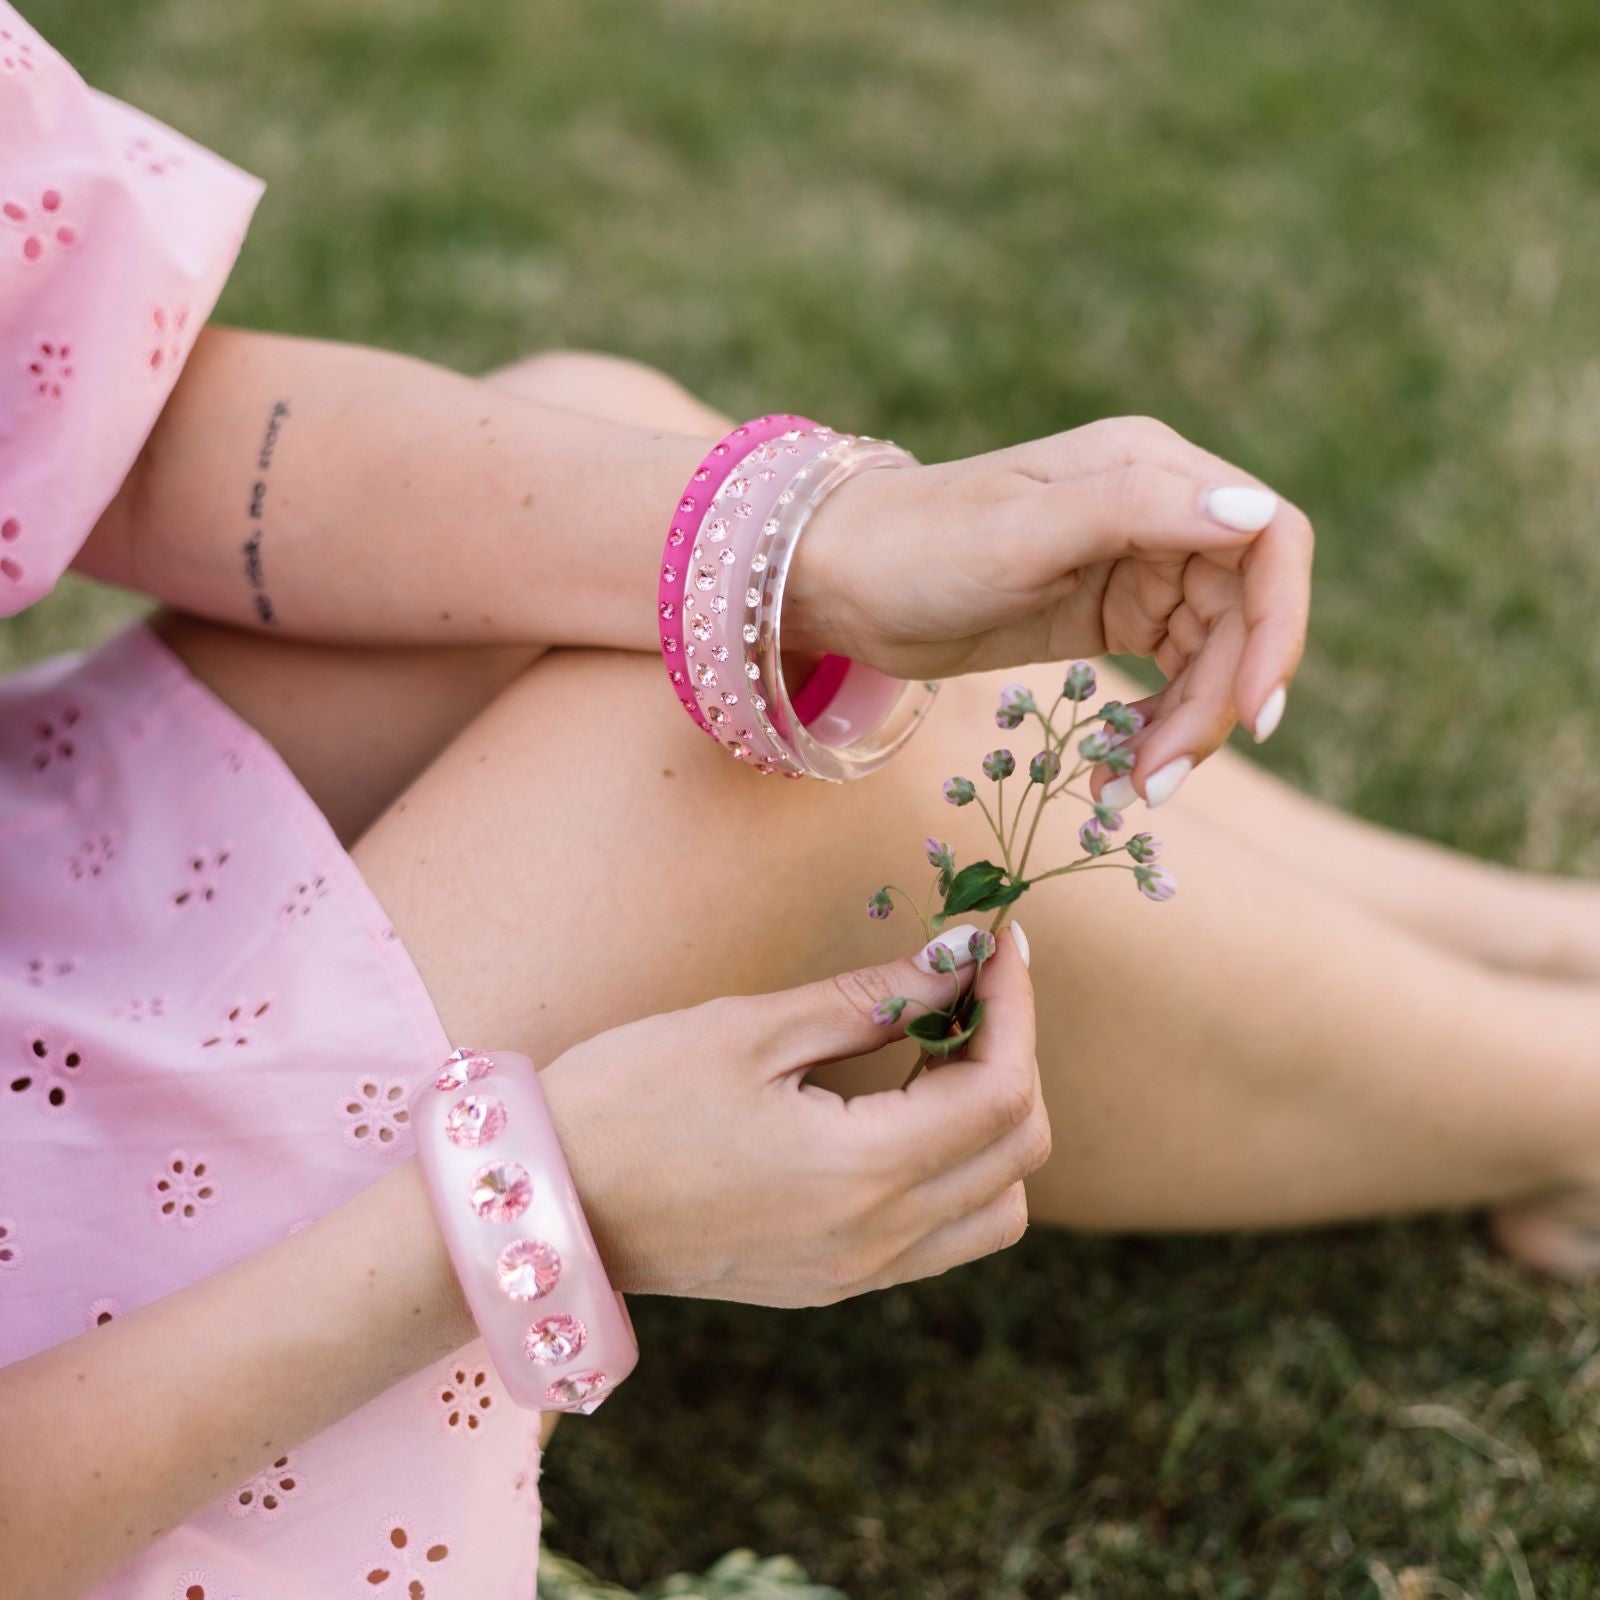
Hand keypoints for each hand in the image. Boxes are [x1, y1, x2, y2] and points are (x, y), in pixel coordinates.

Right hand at [539, 929, 1043, 1307]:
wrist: (543, 1206)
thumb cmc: (628, 1101)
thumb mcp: (749, 1029)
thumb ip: (869, 998)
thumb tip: (958, 958)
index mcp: (861, 1174)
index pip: (1000, 1089)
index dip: (1014, 1006)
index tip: (996, 942)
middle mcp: (877, 1241)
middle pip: (1017, 1151)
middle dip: (1015, 1052)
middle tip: (970, 983)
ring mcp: (858, 1275)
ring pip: (996, 1207)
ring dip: (996, 1122)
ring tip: (941, 1048)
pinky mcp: (832, 1284)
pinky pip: (945, 1237)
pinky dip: (960, 1169)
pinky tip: (907, 1107)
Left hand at [789, 415, 1312, 786]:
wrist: (842, 584)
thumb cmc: (919, 547)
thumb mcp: (1021, 534)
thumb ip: (1135, 512)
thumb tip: (1256, 515)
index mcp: (1153, 469)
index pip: (1270, 541)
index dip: (1280, 627)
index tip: (1254, 711)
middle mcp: (1159, 510)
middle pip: (1244, 616)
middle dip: (1216, 703)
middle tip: (1158, 783)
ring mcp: (1137, 565)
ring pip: (1211, 656)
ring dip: (1186, 728)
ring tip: (1129, 790)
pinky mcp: (1111, 615)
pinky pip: (1170, 676)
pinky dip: (1157, 727)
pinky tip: (1117, 770)